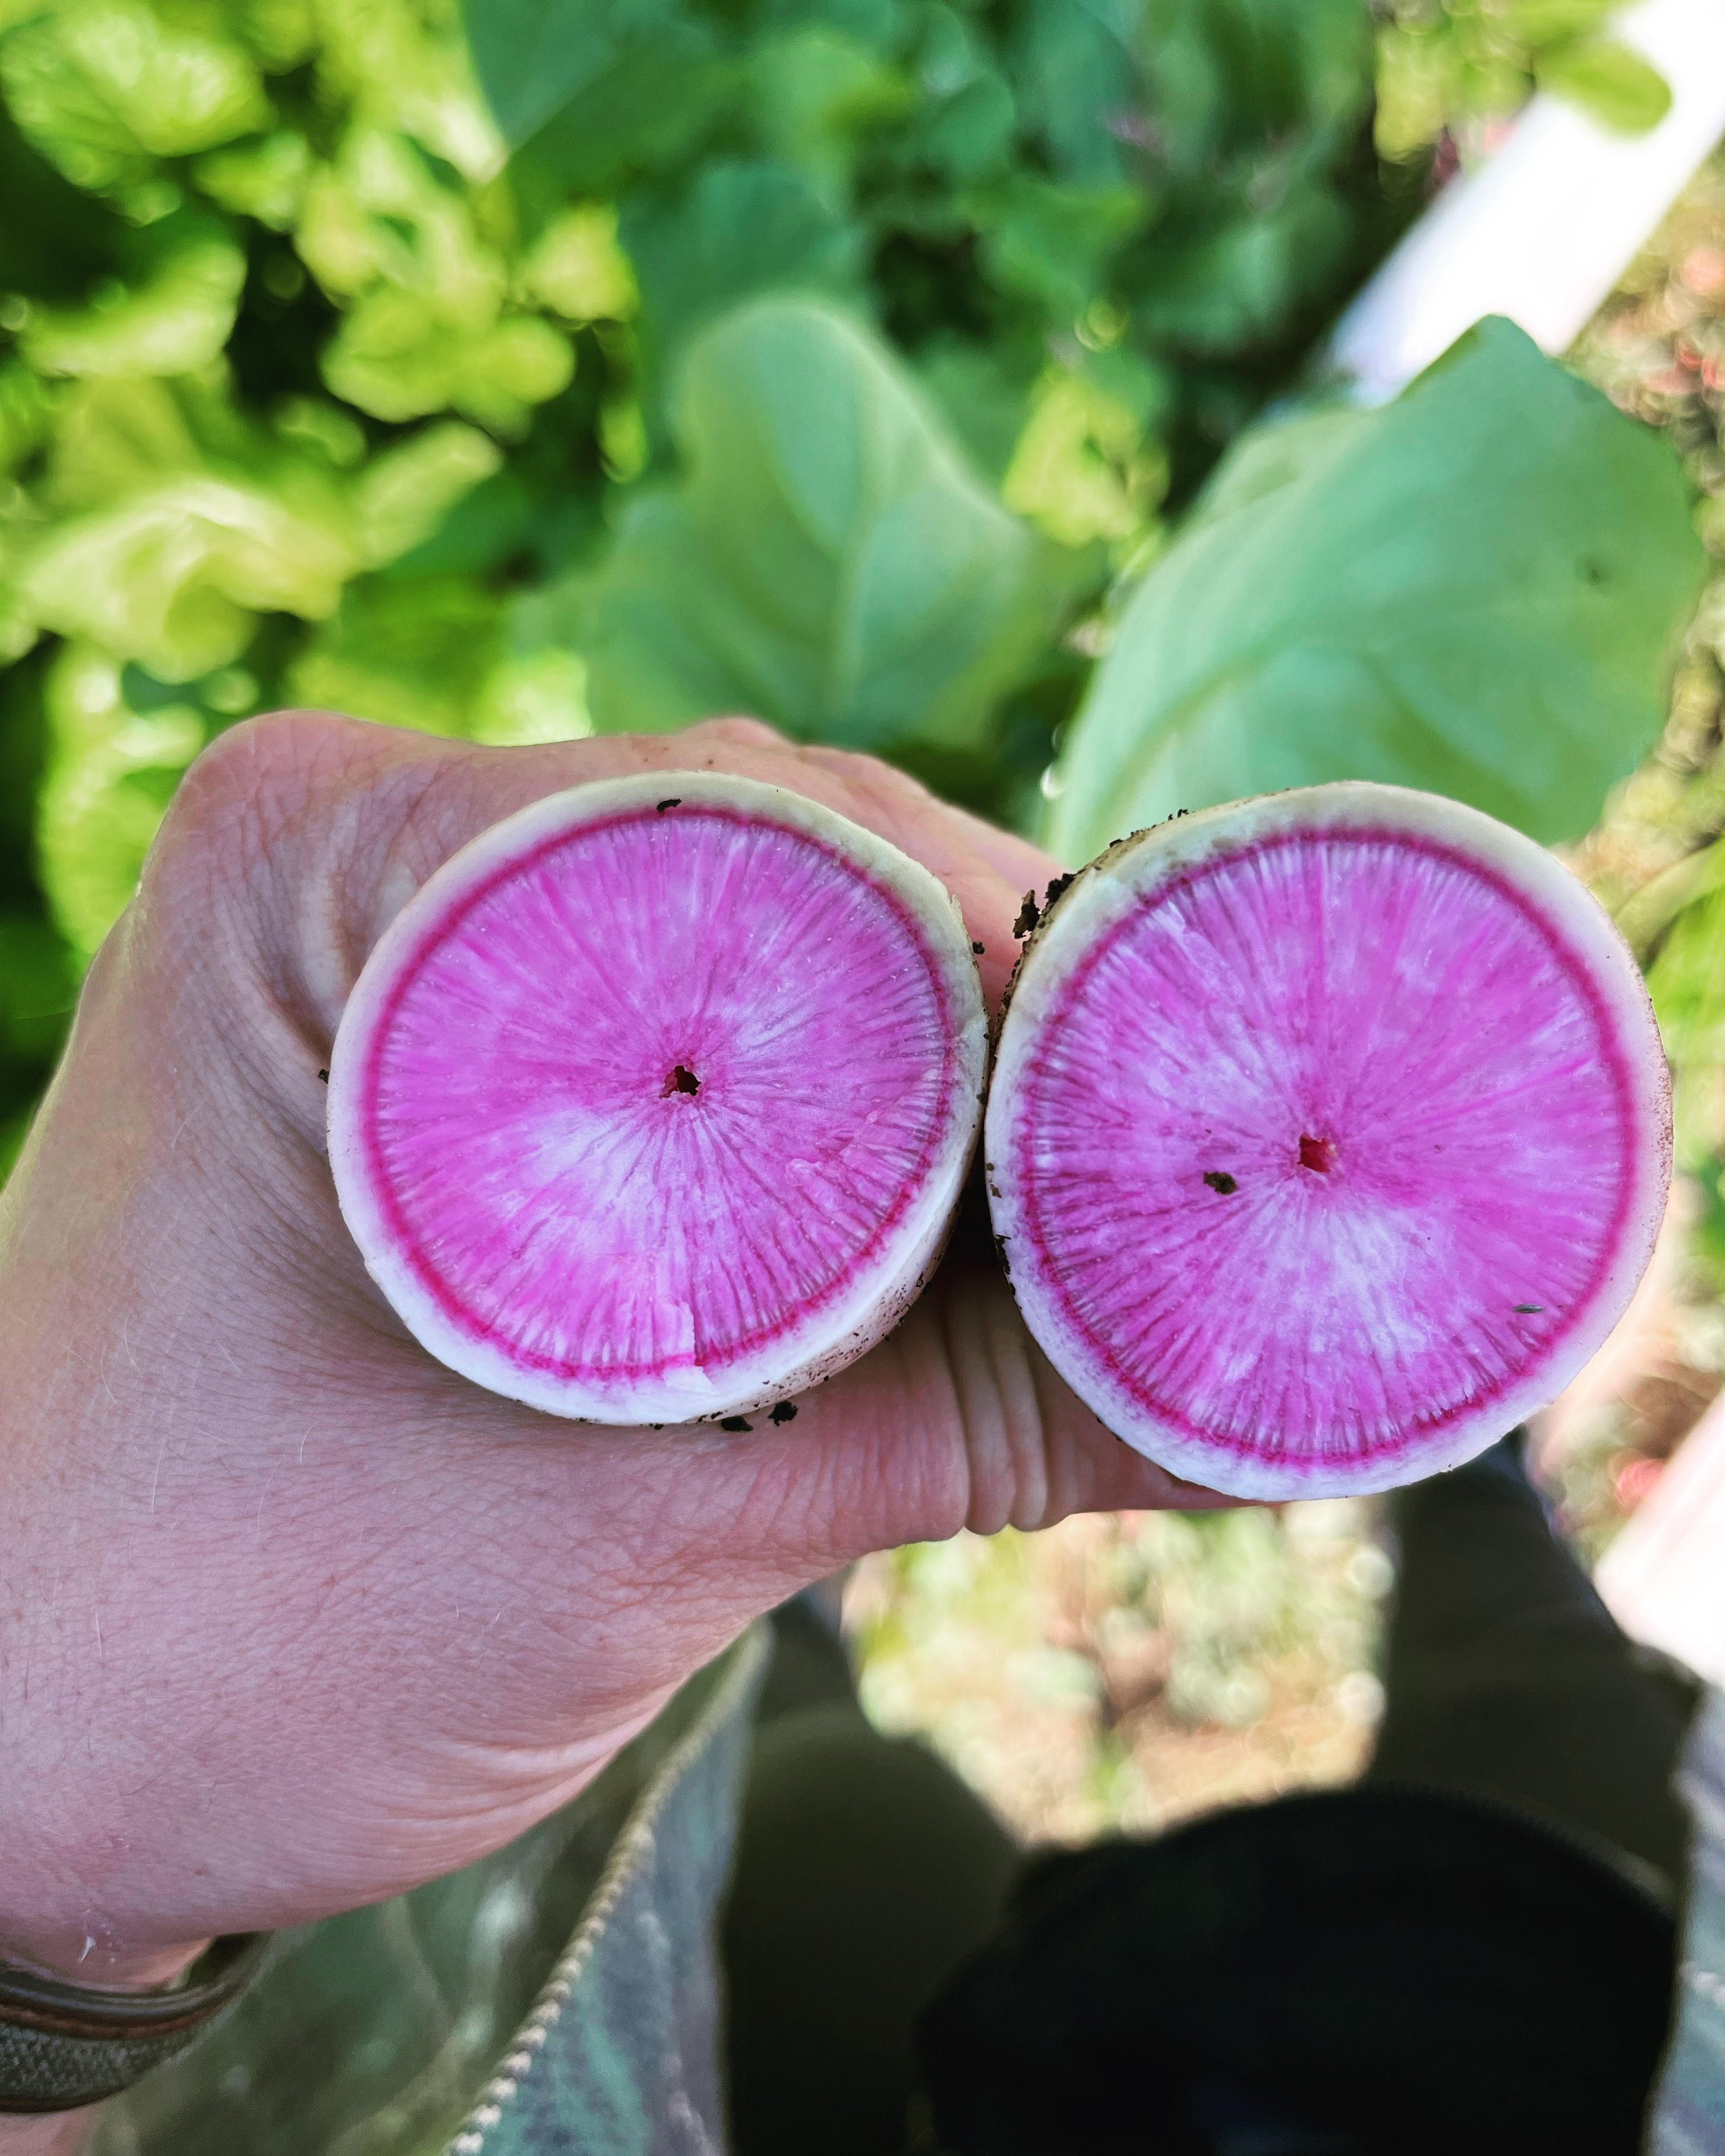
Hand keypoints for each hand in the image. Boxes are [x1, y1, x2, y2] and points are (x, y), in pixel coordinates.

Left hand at [0, 714, 1217, 1996]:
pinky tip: (973, 1219)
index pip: (767, 826)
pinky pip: (707, 1044)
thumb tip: (1294, 1378)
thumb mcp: (643, 1530)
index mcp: (336, 857)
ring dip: (942, 1079)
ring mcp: (407, 945)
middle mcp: (372, 849)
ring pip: (772, 956)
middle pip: (790, 868)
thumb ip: (991, 1425)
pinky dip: (847, 1129)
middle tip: (1190, 1145)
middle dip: (1000, 1014)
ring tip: (1114, 1190)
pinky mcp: (454, 1063)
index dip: (1006, 948)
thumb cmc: (228, 1641)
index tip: (1179, 1082)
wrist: (15, 1758)